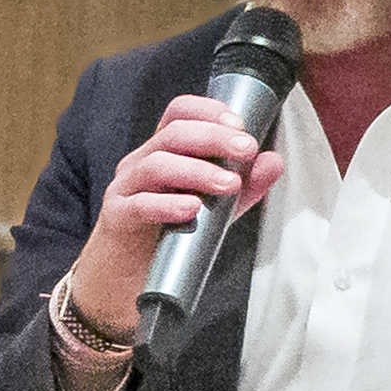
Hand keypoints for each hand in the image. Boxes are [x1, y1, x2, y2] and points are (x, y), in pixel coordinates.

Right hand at [63, 92, 282, 337]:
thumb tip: (273, 161)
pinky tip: (191, 209)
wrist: (126, 279)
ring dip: (197, 171)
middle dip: (214, 137)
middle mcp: (140, 162)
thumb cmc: (168, 236)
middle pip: (173, 133)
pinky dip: (167, 205)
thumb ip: (244, 185)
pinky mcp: (116, 218)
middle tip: (246, 150)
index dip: (209, 110)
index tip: (239, 125)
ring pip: (157, 164)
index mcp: (162, 151)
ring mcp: (125, 188)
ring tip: (228, 185)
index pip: (179, 112)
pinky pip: (139, 205)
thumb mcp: (215, 207)